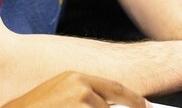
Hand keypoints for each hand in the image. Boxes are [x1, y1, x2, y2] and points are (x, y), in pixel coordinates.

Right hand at [2, 71, 145, 107]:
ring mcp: (80, 100)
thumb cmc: (35, 107)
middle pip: (111, 105)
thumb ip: (85, 98)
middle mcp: (81, 86)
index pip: (115, 87)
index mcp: (76, 77)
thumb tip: (106, 104)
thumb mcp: (60, 95)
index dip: (134, 99)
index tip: (146, 106)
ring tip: (67, 107)